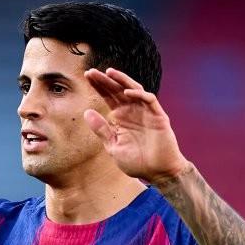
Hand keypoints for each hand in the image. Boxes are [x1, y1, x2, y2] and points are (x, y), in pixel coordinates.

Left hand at [83, 68, 189, 183]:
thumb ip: (101, 130)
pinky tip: (127, 92)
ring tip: (109, 72)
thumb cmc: (137, 161)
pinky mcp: (158, 116)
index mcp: (121, 117)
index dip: (99, 86)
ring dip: (122, 81)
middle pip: (118, 91)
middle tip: (91, 72)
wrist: (158, 172)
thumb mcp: (113, 146)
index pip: (108, 97)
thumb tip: (86, 112)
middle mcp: (133, 111)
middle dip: (105, 81)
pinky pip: (149, 100)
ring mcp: (146, 112)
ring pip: (134, 90)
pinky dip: (139, 95)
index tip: (87, 76)